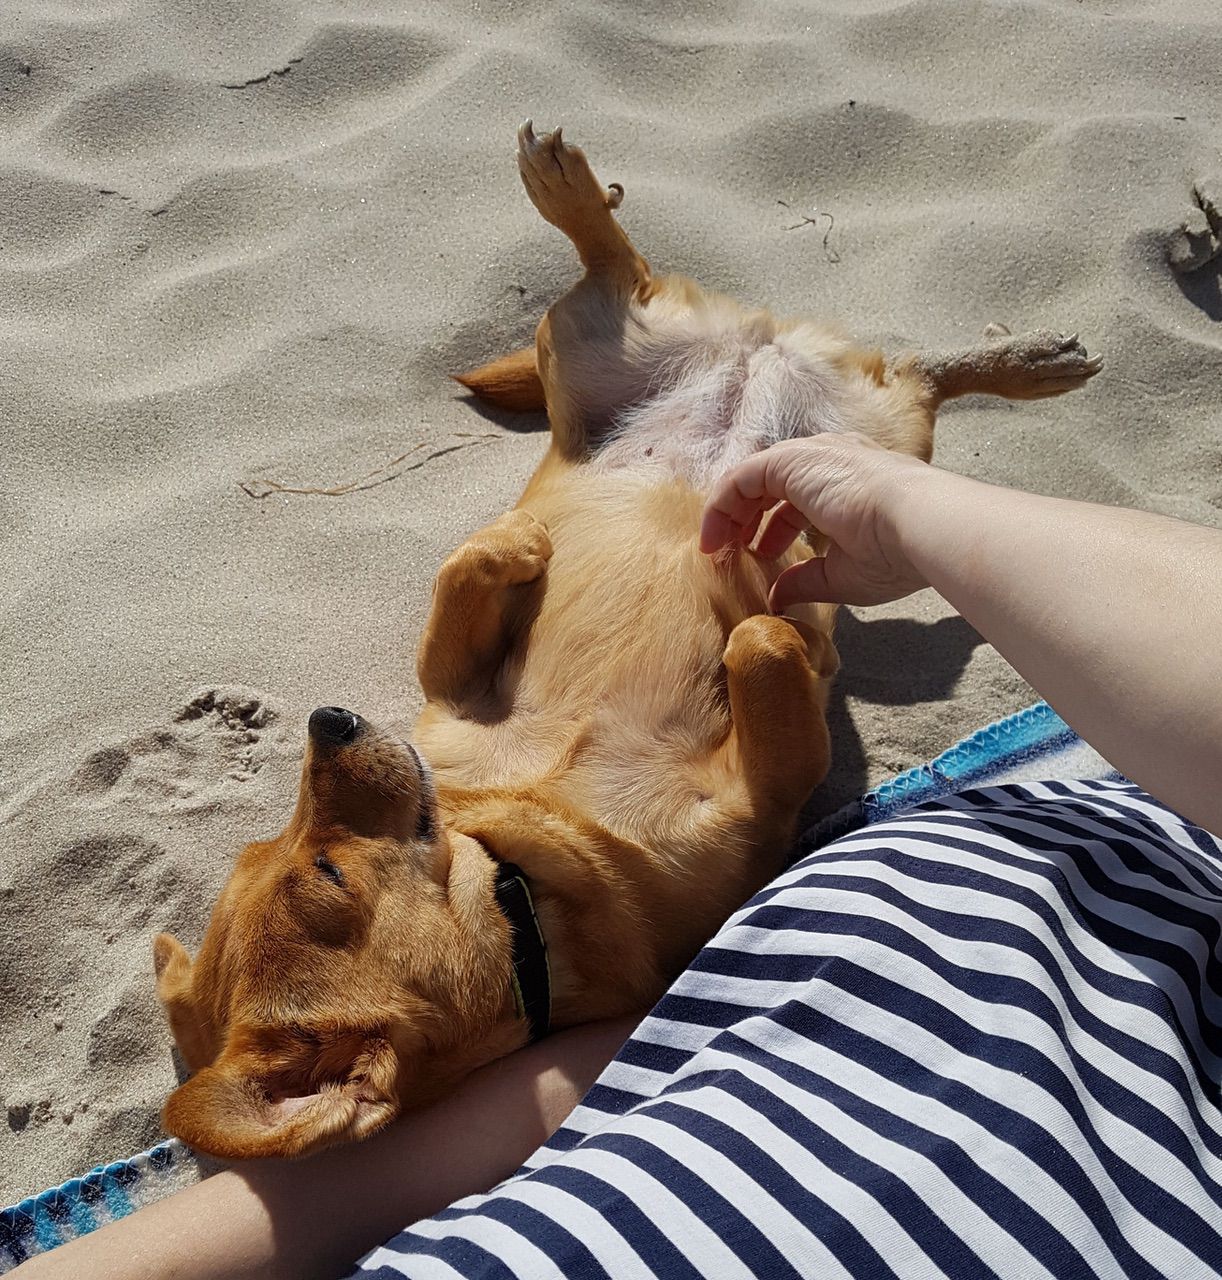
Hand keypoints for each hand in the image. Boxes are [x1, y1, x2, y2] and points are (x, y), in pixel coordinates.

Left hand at [699, 433, 932, 610]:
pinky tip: (714, 537)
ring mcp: (811, 456)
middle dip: (746, 519)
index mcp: (848, 482)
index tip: (759, 558)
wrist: (919, 525)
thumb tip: (777, 596)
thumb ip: (805, 580)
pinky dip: (722, 505)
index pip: (797, 498)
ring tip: (717, 548)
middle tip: (731, 552)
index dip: (772, 528)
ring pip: (753, 478)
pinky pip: (741, 478)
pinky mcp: (791, 460)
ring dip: (730, 513)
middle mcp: (828, 460)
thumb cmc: (895, 552)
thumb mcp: (843, 575)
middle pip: (771, 484)